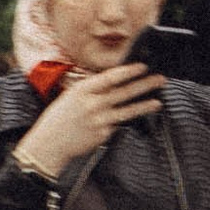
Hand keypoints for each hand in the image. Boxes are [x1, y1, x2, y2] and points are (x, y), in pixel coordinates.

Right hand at [14, 62, 163, 177]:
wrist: (49, 143)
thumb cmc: (59, 118)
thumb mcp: (71, 96)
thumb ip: (92, 89)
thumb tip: (115, 81)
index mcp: (83, 90)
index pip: (111, 77)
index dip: (129, 71)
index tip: (143, 66)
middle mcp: (92, 104)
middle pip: (124, 92)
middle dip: (144, 84)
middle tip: (159, 79)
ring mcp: (99, 120)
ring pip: (127, 111)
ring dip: (145, 105)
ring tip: (157, 102)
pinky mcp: (103, 134)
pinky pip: (117, 125)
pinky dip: (123, 121)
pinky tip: (128, 119)